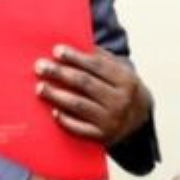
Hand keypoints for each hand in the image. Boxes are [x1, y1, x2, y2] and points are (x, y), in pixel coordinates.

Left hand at [36, 45, 152, 146]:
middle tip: (41, 66)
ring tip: (40, 87)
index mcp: (126, 80)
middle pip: (85, 83)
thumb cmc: (122, 89)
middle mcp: (120, 101)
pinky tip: (53, 112)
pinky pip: (81, 129)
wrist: (140, 119)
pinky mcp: (103, 137)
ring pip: (80, 105)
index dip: (76, 57)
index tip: (56, 50)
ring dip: (57, 95)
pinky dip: (66, 120)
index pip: (97, 66)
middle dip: (60, 73)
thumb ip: (102, 58)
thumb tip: (77, 42)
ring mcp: (112, 120)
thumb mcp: (120, 71)